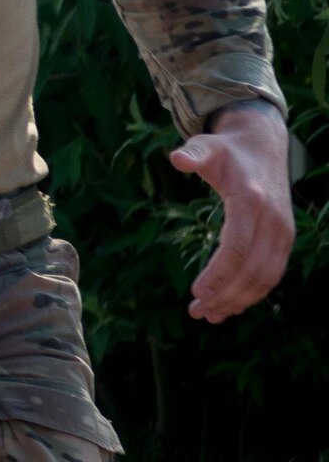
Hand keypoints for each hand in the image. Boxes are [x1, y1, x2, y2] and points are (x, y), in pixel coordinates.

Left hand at [172, 101, 293, 323]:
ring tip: (209, 315)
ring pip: (265, 278)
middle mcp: (272, 221)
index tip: (195, 291)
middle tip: (196, 311)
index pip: (236, 247)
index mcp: (251, 201)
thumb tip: (178, 159)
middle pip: (252, 270)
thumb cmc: (227, 150)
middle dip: (224, 295)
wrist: (263, 146)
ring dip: (238, 300)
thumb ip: (193, 153)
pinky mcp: (284, 240)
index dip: (218, 273)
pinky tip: (230, 305)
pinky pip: (272, 274)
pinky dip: (253, 293)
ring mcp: (282, 232)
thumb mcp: (207, 146)